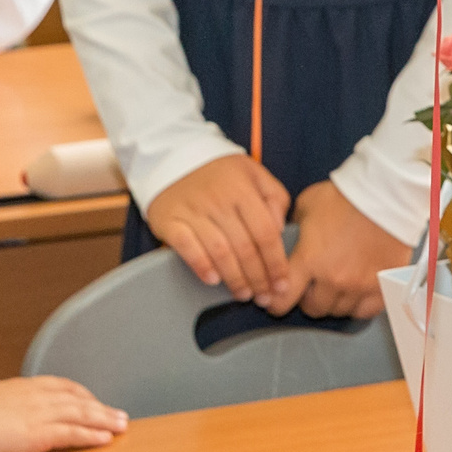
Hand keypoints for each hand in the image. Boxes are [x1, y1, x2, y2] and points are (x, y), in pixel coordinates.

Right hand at [0, 378, 128, 451]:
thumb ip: (2, 405)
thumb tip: (6, 412)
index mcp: (20, 386)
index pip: (61, 386)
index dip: (82, 394)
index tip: (94, 401)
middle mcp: (33, 396)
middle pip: (77, 399)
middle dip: (101, 407)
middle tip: (120, 415)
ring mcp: (36, 414)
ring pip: (81, 415)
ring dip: (104, 421)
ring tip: (122, 426)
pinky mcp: (36, 434)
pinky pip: (72, 434)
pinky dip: (91, 436)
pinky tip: (105, 439)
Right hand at [146, 155, 291, 305]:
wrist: (173, 154)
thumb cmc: (220, 171)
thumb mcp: (255, 173)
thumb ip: (274, 198)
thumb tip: (280, 229)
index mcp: (243, 189)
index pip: (266, 233)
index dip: (276, 263)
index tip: (282, 284)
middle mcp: (218, 200)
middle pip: (244, 247)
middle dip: (258, 278)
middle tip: (264, 297)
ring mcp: (192, 210)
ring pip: (219, 251)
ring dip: (234, 278)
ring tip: (243, 294)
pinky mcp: (169, 219)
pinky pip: (186, 247)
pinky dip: (201, 265)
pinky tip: (213, 280)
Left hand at [289, 181, 410, 319]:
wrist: (386, 192)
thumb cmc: (347, 195)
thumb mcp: (306, 205)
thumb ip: (295, 228)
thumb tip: (289, 238)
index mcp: (309, 260)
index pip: (282, 300)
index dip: (276, 303)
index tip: (277, 300)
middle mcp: (333, 278)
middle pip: (313, 308)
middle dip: (309, 298)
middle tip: (313, 285)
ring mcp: (359, 285)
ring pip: (339, 311)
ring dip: (334, 300)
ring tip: (337, 285)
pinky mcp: (382, 286)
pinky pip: (366, 312)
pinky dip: (359, 306)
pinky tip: (356, 294)